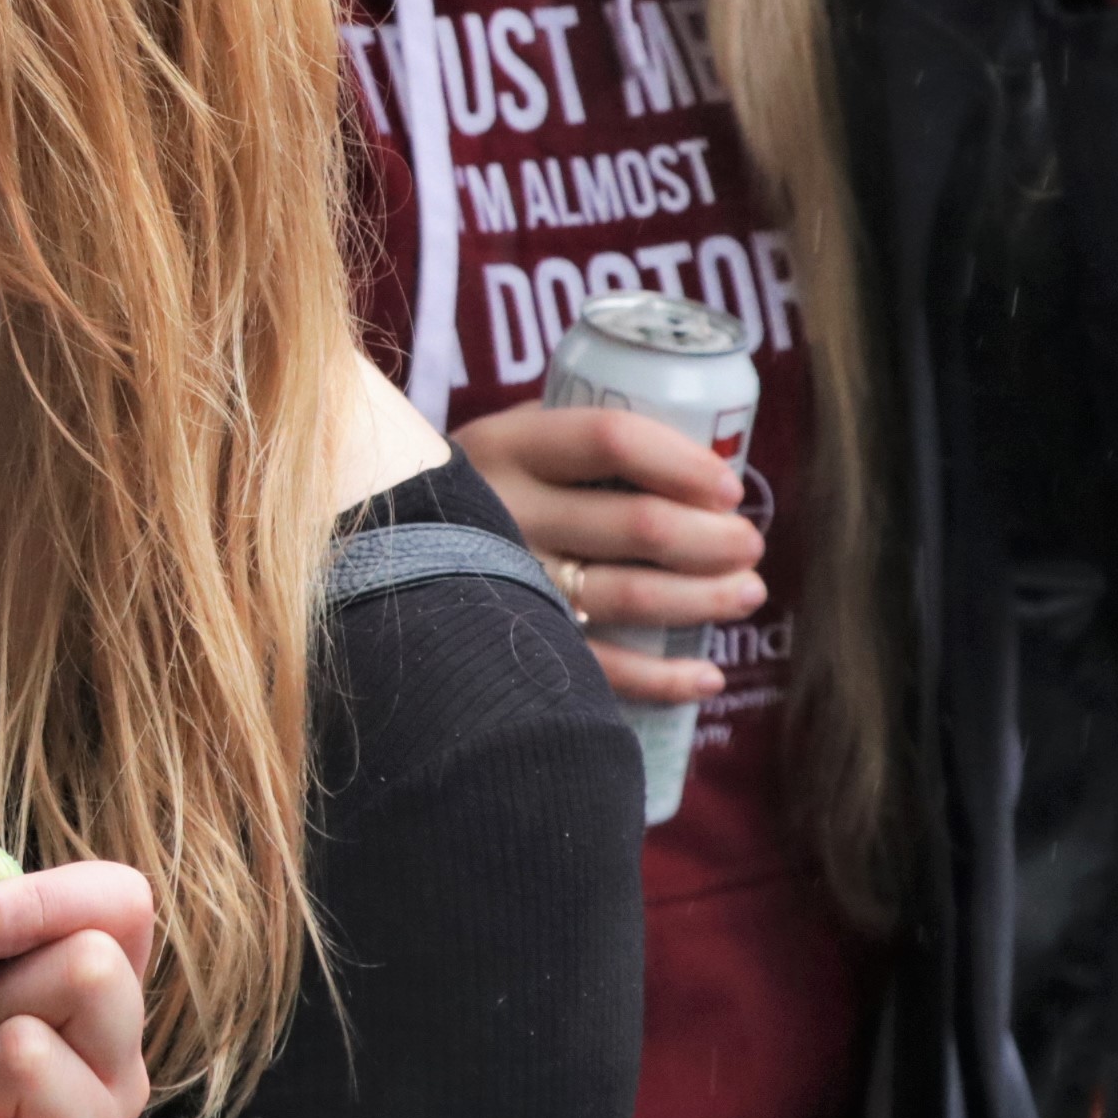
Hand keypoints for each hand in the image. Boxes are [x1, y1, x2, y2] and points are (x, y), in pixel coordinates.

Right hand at [453, 402, 759, 706]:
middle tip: (748, 544)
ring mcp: (507, 582)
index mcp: (506, 446)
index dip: (682, 461)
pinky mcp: (508, 644)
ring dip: (704, 599)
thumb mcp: (501, 443)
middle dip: (713, 539)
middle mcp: (505, 511)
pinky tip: (705, 675)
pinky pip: (598, 668)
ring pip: (630, 595)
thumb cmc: (467, 491)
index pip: (611, 439)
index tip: (728, 484)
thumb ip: (569, 438)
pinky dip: (662, 678)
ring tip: (746, 593)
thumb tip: (692, 452)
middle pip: (638, 525)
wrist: (369, 554)